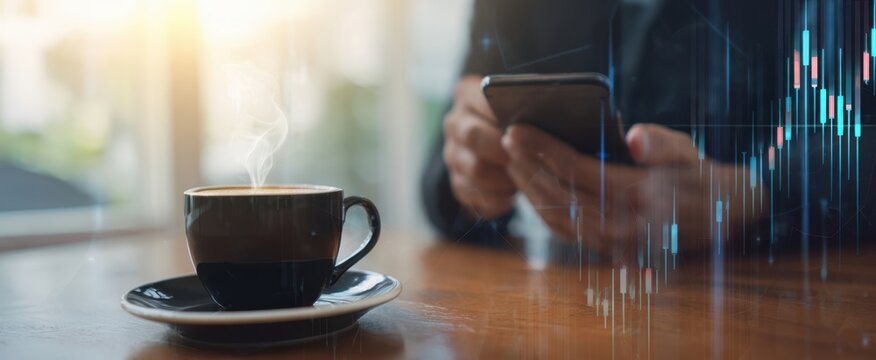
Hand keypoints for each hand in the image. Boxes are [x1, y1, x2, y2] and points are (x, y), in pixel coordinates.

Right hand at [443, 75, 515, 218]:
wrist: (496, 141)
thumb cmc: (517, 117)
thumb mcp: (520, 102)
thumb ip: (528, 104)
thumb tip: (548, 112)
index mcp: (467, 95)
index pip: (482, 98)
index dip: (505, 111)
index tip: (528, 121)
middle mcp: (455, 124)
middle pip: (473, 136)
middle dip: (505, 148)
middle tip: (529, 154)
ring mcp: (453, 155)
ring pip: (476, 170)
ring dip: (505, 176)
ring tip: (527, 175)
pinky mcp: (458, 183)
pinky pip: (478, 195)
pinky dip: (501, 197)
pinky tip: (516, 191)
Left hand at [502, 123, 762, 251]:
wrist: (719, 216)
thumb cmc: (697, 175)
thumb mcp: (689, 152)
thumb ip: (662, 144)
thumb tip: (634, 138)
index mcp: (642, 196)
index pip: (578, 169)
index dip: (543, 149)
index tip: (515, 130)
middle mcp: (625, 226)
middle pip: (560, 196)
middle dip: (528, 167)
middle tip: (506, 142)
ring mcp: (615, 243)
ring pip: (557, 219)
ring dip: (530, 190)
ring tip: (513, 161)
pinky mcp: (609, 250)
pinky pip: (566, 233)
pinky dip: (542, 210)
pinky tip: (530, 188)